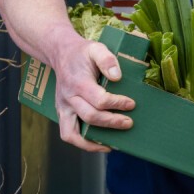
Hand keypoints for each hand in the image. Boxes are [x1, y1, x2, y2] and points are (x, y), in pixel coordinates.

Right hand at [49, 35, 135, 151]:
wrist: (61, 54)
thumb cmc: (83, 53)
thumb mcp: (96, 48)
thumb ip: (107, 59)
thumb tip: (117, 77)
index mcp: (78, 83)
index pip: (99, 100)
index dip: (117, 104)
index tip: (132, 104)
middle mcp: (68, 98)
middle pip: (90, 117)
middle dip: (112, 122)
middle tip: (129, 123)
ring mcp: (63, 108)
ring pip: (72, 133)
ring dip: (93, 142)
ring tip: (113, 144)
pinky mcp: (63, 113)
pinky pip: (68, 134)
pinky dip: (82, 143)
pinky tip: (100, 144)